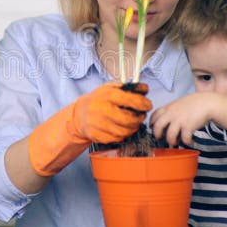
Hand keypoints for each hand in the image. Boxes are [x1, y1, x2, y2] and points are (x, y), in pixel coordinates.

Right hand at [27, 82, 151, 176]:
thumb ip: (128, 88)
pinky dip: (123, 135)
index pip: (131, 100)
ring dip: (133, 128)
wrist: (79, 114)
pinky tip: (122, 129)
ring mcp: (98, 124)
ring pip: (125, 131)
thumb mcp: (109, 88)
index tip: (148, 105)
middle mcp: (102, 109)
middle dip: (139, 119)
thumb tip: (145, 89)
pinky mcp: (97, 135)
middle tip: (141, 116)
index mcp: (107, 95)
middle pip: (130, 119)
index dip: (143, 104)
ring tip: (133, 123)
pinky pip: (117, 138)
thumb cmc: (98, 100)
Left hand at [151, 92, 222, 145]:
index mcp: (168, 108)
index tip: (152, 128)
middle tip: (160, 138)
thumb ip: (171, 110)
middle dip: (157, 134)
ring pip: (170, 136)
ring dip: (172, 141)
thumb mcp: (178, 103)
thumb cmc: (194, 103)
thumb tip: (165, 121)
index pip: (154, 115)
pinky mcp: (188, 127)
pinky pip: (184, 139)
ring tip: (176, 142)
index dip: (151, 123)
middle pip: (157, 127)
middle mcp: (171, 114)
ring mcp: (179, 120)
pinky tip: (190, 142)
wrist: (207, 102)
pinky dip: (187, 142)